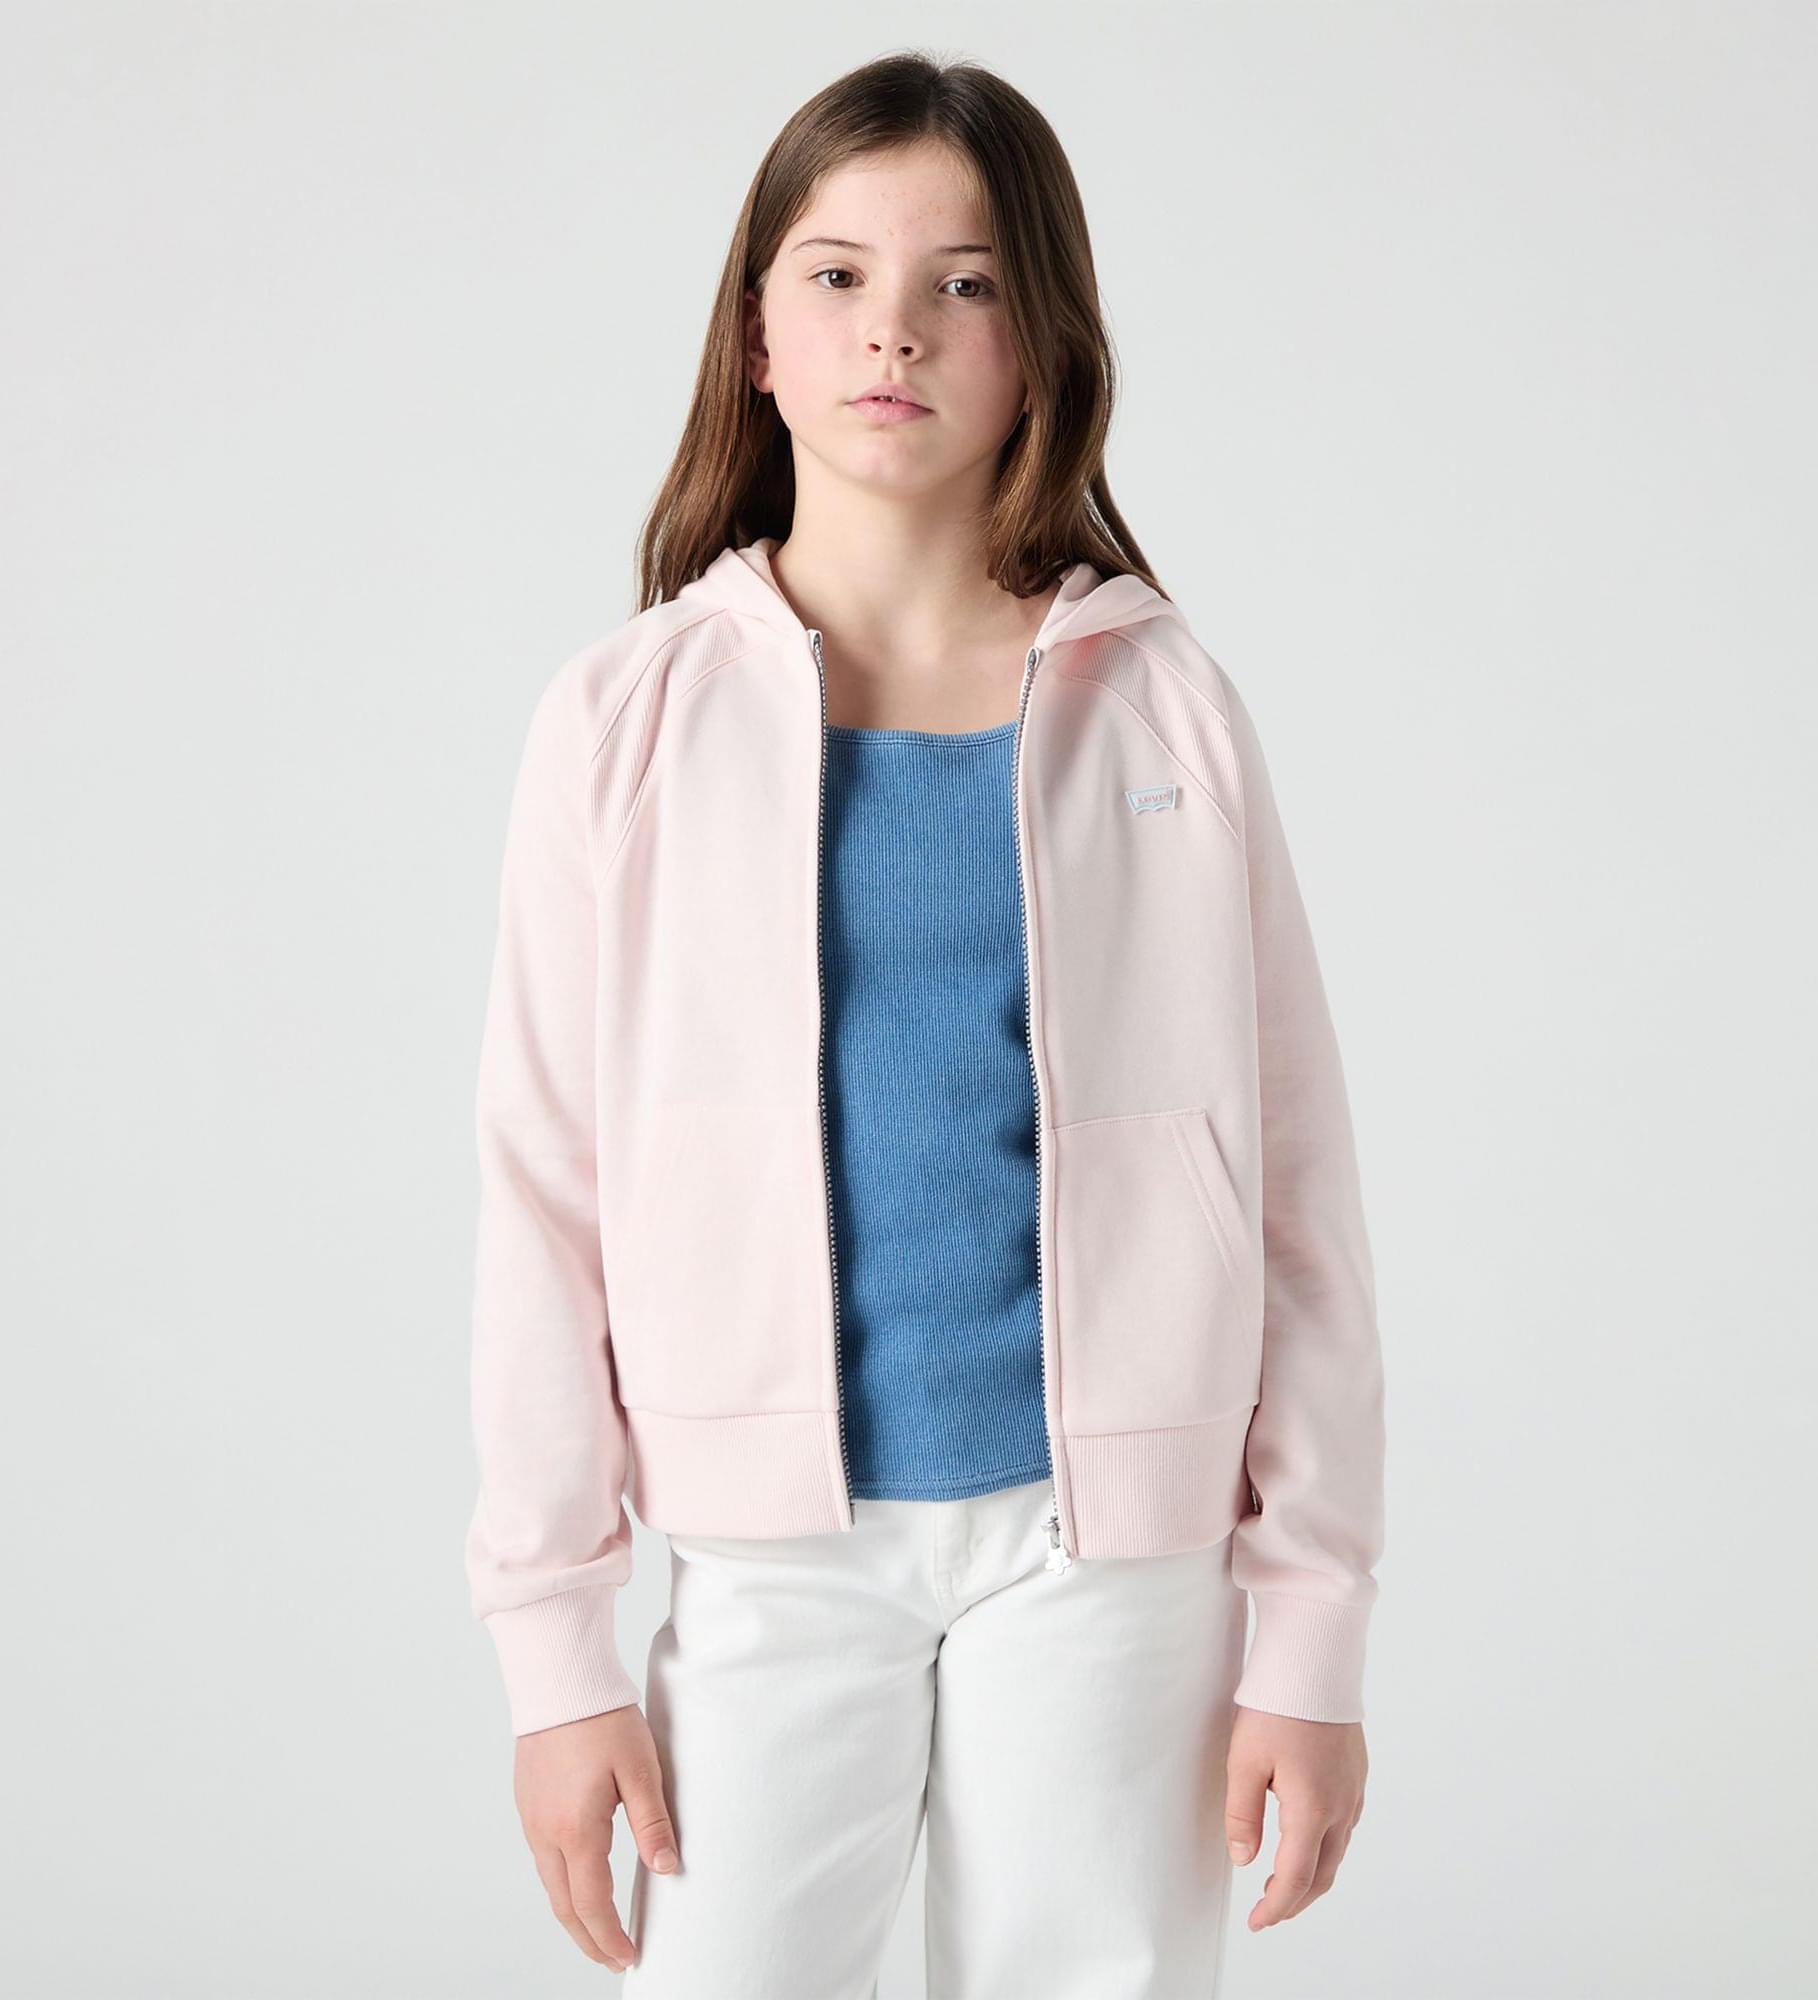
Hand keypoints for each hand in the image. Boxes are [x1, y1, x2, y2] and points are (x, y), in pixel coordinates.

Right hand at [514, 1703, 679, 1971]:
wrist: (559, 1678)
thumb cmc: (602, 1718)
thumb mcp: (640, 1769)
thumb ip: (652, 1823)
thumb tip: (666, 1868)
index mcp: (576, 1830)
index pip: (592, 1904)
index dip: (611, 1937)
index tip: (629, 1955)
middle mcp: (545, 1832)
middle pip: (564, 1906)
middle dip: (589, 1939)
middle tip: (614, 1958)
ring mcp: (531, 1818)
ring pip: (549, 1884)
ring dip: (573, 1914)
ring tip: (599, 1928)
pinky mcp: (527, 1802)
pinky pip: (542, 1858)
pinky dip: (561, 1884)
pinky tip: (578, 1881)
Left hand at [1224, 1705, 1367, 1931]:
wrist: (1315, 1660)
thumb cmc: (1276, 1705)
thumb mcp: (1244, 1760)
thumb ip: (1243, 1815)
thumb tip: (1244, 1861)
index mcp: (1311, 1809)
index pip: (1296, 1879)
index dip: (1276, 1908)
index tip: (1256, 1922)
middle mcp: (1341, 1806)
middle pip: (1323, 1874)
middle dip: (1296, 1900)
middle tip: (1268, 1911)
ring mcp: (1354, 1790)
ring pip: (1338, 1851)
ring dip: (1313, 1875)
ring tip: (1283, 1882)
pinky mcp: (1357, 1773)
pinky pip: (1345, 1825)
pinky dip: (1326, 1847)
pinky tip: (1306, 1840)